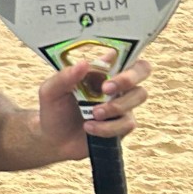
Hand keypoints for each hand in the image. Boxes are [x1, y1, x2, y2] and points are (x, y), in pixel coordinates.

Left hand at [38, 57, 152, 159]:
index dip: (126, 53)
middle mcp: (115, 84)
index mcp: (98, 70)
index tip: (109, 63)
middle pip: (142, 69)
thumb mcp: (50, 91)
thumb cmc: (54, 111)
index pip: (122, 53)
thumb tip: (84, 63)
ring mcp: (122, 103)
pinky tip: (89, 128)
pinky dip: (107, 127)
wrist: (54, 141)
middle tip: (106, 89)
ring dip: (115, 106)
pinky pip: (127, 122)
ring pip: (138, 95)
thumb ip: (64, 77)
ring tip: (92, 114)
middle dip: (128, 78)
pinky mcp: (123, 124)